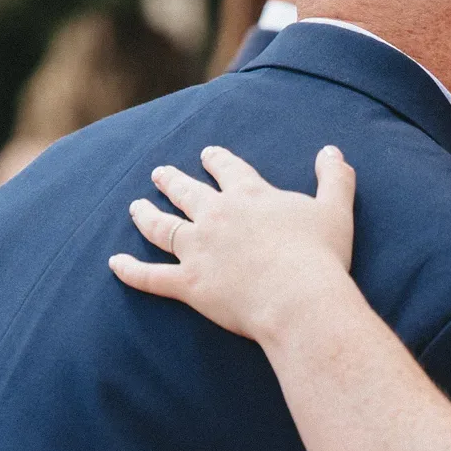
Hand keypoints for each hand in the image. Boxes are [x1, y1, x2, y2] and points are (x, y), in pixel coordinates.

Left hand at [109, 143, 356, 342]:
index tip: (207, 154)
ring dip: (146, 215)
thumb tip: (333, 151)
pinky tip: (115, 263)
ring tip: (136, 207)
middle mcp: (216, 216)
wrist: (299, 299)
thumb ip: (334, 178)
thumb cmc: (320, 256)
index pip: (228, 169)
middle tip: (159, 174)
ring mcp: (198, 249)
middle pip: (186, 192)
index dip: (216, 160)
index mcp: (249, 195)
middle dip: (171, 181)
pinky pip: (151, 276)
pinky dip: (131, 271)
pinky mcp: (189, 284)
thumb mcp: (335, 210)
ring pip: (161, 227)